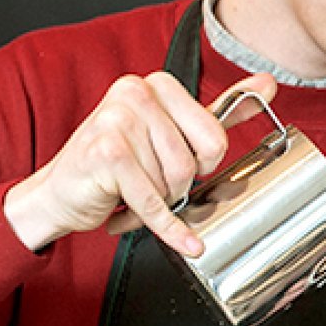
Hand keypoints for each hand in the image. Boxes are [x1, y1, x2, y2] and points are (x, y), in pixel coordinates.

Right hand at [3, 71, 276, 253]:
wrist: (58, 193)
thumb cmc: (115, 163)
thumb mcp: (171, 130)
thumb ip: (219, 109)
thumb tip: (267, 85)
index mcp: (157, 84)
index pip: (215, 134)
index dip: (204, 161)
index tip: (183, 163)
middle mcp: (135, 94)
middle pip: (194, 162)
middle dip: (179, 186)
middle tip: (153, 183)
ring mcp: (117, 122)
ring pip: (174, 183)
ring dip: (160, 201)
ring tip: (135, 193)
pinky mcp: (107, 155)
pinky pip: (154, 202)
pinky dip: (170, 229)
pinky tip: (185, 241)